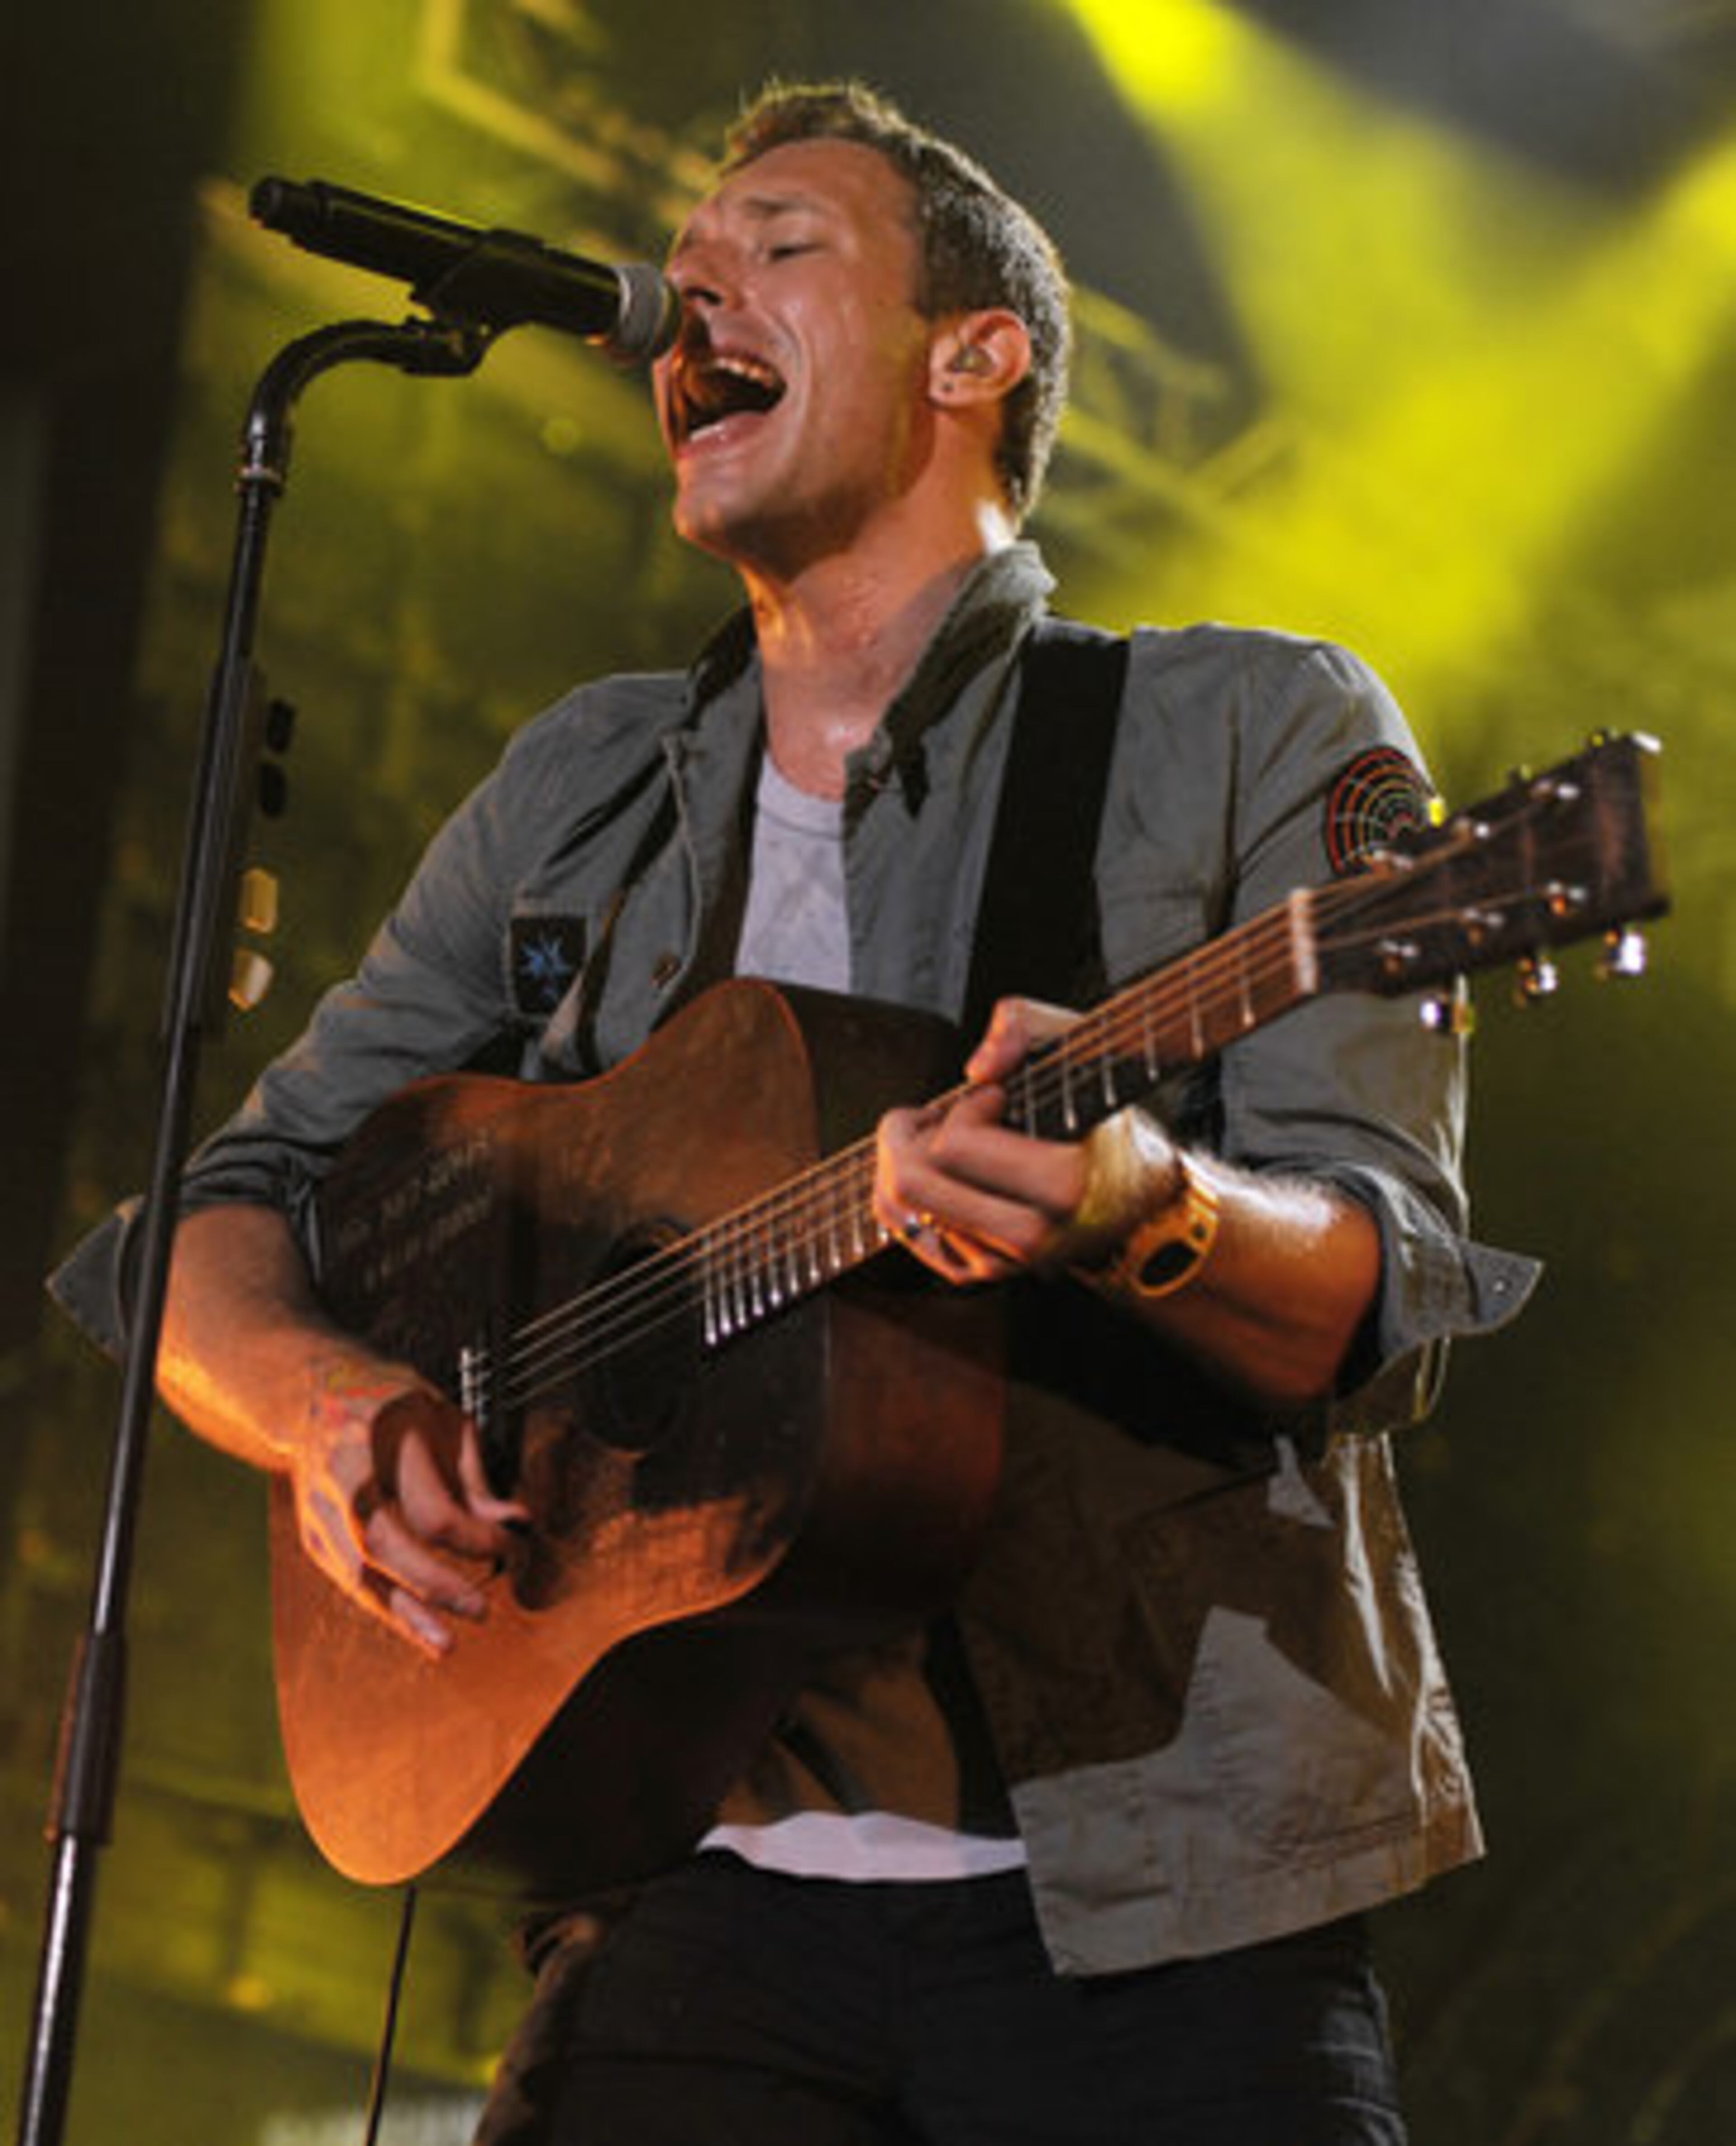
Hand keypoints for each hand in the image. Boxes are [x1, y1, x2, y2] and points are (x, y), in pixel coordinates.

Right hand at [290, 1347, 529, 1655]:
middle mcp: (343, 1477)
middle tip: (479, 1609)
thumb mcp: (442, 1419)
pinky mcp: (314, 1538)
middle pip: (385, 1543)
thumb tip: (516, 1524)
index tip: (507, 1545)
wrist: (308, 1400)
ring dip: (405, 1614)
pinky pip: (352, 1583)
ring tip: (446, 1643)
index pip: (430, 1506)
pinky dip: (386, 1610)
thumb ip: (477, 1477)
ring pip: (359, 1574)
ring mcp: (321, 1510)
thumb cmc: (387, 1407)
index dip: (475, 1536)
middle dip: (435, 1582)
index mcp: (379, 1438)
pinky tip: (418, 1630)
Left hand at [872, 997, 1179, 1282]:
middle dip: (901, 1137)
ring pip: (904, 1215)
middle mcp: (1035, 1236)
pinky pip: (916, 1237)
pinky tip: (935, 1172)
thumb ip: (1024, 1025)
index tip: (991, 1097)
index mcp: (1065, 1183)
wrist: (1149, 1190)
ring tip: (929, 1138)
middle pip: (914, 1186)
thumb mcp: (1082, 1043)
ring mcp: (1009, 1261)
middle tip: (926, 1114)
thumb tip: (977, 1068)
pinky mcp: (990, 1272)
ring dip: (896, 1167)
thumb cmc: (1111, 1111)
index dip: (960, 1108)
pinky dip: (907, 1200)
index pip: (955, 1147)